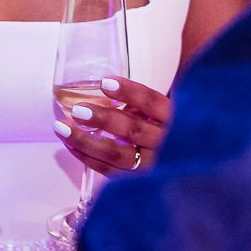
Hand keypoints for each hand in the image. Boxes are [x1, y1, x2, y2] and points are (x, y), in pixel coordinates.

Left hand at [54, 76, 172, 175]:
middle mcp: (166, 145)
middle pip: (133, 130)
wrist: (188, 172)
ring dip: (86, 141)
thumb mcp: (174, 111)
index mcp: (177, 120)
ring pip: (117, 155)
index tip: (106, 83)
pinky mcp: (138, 181)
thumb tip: (136, 69)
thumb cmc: (175, 134)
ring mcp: (152, 166)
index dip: (129, 92)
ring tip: (63, 128)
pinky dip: (87, 158)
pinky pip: (109, 170)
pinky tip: (71, 145)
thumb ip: (151, 96)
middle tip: (78, 110)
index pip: (152, 103)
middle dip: (104, 119)